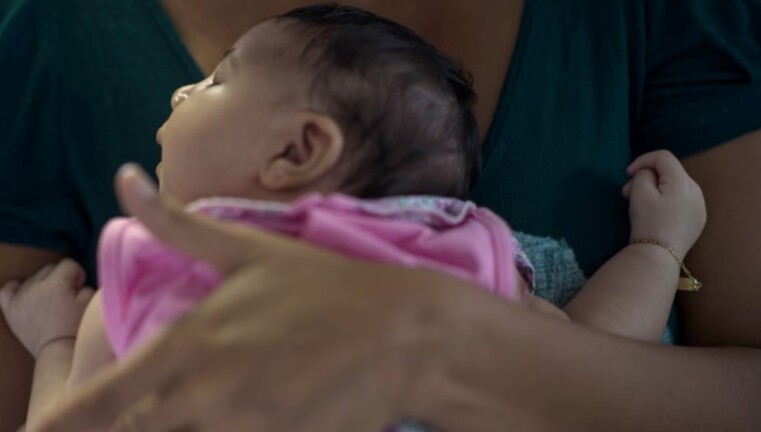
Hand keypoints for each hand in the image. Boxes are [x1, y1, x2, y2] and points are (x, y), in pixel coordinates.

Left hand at [0, 259, 93, 357]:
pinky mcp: (11, 309)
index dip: (78, 275)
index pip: (69, 264)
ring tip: (50, 301)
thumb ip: (85, 285)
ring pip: (33, 277)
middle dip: (61, 278)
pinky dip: (16, 288)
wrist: (58, 351)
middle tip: (67, 297)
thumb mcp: (90, 303)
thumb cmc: (77, 328)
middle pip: (50, 268)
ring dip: (43, 284)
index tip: (79, 289)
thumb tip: (77, 282)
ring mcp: (20, 298)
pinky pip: (7, 289)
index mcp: (56, 284)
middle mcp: (35, 287)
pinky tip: (26, 294)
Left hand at [31, 164, 460, 431]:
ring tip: (204, 405)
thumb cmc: (324, 287)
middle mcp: (201, 395)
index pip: (94, 407)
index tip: (62, 424)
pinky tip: (248, 416)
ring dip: (179, 428)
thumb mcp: (248, 250)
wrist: (401, 333)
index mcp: (185, 345)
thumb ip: (176, 225)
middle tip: (160, 402)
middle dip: (135, 422)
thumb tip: (124, 177)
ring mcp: (241, 429)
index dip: (70, 421)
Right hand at [622, 150, 705, 255]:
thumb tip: (649, 173)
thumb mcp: (639, 193)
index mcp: (683, 182)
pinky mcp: (698, 220)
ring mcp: (700, 206)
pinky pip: (681, 201)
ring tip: (640, 205)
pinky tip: (656, 215)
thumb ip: (643, 174)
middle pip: (669, 172)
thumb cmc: (648, 223)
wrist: (659, 257)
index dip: (643, 160)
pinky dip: (666, 201)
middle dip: (646, 177)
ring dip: (656, 189)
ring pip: (675, 187)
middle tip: (627, 193)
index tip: (627, 173)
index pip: (663, 157)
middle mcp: (696, 191)